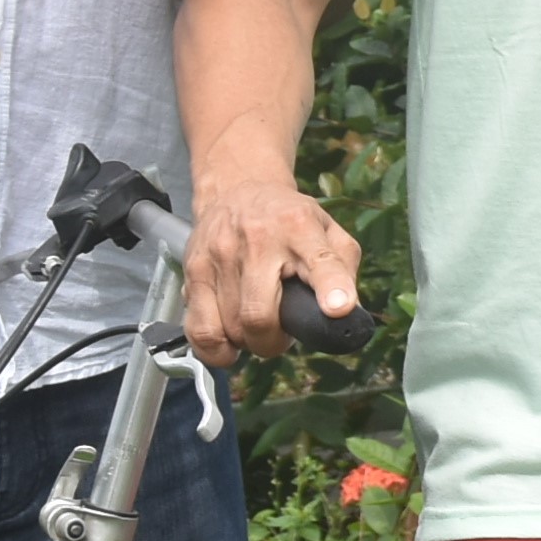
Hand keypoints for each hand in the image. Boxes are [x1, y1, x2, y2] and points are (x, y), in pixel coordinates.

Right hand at [184, 174, 363, 365]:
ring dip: (248, 341)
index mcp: (301, 227)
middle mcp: (258, 239)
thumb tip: (347, 315)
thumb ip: (343, 269)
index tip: (339, 308)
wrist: (237, 190)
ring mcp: (221, 255)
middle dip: (274, 342)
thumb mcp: (327, 230)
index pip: (320, 261)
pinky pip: (200, 330)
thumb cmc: (288, 220)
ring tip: (257, 327)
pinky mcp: (193, 270)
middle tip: (281, 335)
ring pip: (231, 328)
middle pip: (259, 314)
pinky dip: (216, 349)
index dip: (331, 289)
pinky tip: (229, 341)